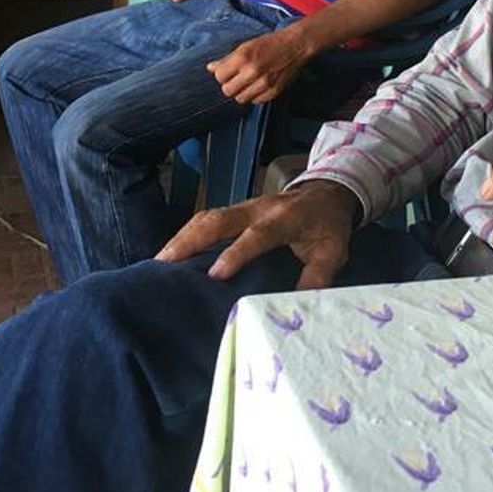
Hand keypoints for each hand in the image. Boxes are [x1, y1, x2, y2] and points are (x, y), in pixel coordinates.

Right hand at [157, 179, 360, 288]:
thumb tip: (302, 299)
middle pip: (217, 219)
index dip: (235, 253)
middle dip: (189, 241)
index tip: (214, 275)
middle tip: (164, 265)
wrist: (326, 192)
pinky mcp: (234, 211)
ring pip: (205, 218)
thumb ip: (320, 272)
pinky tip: (170, 255)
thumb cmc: (328, 225)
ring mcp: (243, 207)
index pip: (256, 235)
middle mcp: (257, 209)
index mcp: (283, 218)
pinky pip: (205, 220)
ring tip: (158, 263)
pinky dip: (186, 235)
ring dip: (181, 238)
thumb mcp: (334, 249)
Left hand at [207, 26, 315, 103]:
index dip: (222, 75)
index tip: (227, 72)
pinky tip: (258, 86)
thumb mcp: (245, 46)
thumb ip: (227, 59)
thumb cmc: (270, 43)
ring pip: (240, 99)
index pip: (219, 76)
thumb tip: (210, 68)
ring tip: (247, 83)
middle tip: (236, 79)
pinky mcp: (274, 91)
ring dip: (241, 92)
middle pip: (227, 91)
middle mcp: (252, 72)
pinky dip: (254, 96)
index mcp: (243, 57)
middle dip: (229, 85)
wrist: (295, 45)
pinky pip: (256, 102)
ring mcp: (264, 83)